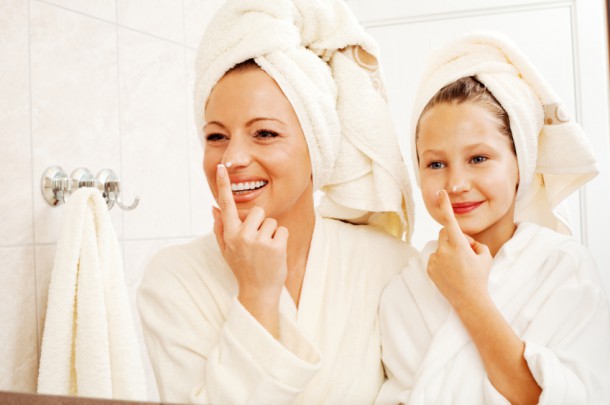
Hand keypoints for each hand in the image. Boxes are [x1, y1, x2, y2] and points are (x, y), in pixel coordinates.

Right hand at [212, 164, 288, 335]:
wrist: (258, 292)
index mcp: (230, 235)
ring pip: (271, 222)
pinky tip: (275, 255)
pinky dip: (282, 241)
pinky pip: (283, 231)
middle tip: (258, 244)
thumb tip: (213, 207)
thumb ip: (220, 228)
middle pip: (257, 211)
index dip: (223, 186)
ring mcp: (259, 242)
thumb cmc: (242, 268)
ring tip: (266, 251)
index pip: (226, 205)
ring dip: (272, 234)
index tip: (222, 167)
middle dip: (260, 224)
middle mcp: (242, 236)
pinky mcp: (275, 247)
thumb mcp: (226, 250)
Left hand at [427, 190, 492, 308]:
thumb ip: (475, 243)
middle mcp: (444, 250)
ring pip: (441, 246)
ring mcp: (435, 259)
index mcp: (459, 244)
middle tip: (465, 250)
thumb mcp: (485, 256)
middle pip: (445, 232)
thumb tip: (466, 241)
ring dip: (448, 250)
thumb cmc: (480, 277)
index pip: (450, 220)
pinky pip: (435, 257)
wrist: (470, 300)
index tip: (440, 193)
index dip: (445, 205)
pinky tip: (451, 272)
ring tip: (459, 266)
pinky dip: (442, 261)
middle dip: (453, 236)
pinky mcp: (429, 268)